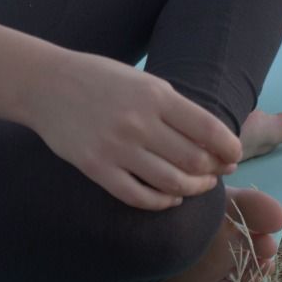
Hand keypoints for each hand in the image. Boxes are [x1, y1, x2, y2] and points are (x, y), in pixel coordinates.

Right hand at [31, 51, 242, 210]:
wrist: (47, 85)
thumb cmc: (100, 79)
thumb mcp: (143, 80)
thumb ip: (174, 106)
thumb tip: (212, 138)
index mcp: (155, 95)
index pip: (209, 130)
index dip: (229, 149)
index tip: (234, 156)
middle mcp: (139, 122)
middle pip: (195, 161)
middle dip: (214, 171)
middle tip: (218, 172)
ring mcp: (117, 148)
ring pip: (171, 184)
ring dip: (192, 189)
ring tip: (197, 186)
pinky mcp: (97, 168)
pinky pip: (139, 197)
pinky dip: (161, 202)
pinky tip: (169, 197)